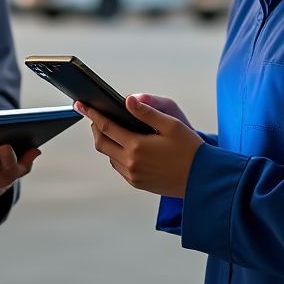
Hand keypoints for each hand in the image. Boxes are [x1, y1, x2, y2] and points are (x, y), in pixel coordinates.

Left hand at [77, 94, 202, 196]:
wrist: (203, 180)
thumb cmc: (191, 150)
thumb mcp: (171, 125)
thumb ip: (147, 112)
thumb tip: (128, 100)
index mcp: (137, 146)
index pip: (106, 126)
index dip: (92, 114)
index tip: (81, 105)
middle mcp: (131, 163)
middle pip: (101, 143)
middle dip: (95, 127)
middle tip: (94, 115)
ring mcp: (133, 176)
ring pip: (109, 156)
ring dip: (106, 141)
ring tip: (110, 128)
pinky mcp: (138, 184)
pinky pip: (119, 167)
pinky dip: (116, 154)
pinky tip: (123, 145)